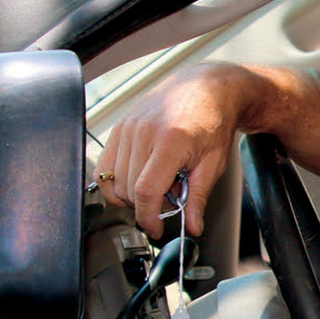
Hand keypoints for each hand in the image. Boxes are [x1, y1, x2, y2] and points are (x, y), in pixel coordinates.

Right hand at [96, 64, 247, 238]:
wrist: (205, 89)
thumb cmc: (212, 122)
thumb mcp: (214, 163)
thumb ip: (199, 197)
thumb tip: (192, 226)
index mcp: (170, 141)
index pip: (146, 191)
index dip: (148, 217)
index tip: (156, 229)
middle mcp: (143, 133)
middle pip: (128, 190)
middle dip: (147, 206)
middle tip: (171, 200)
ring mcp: (127, 128)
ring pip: (114, 182)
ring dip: (133, 194)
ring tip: (160, 183)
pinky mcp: (118, 128)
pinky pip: (105, 168)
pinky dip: (118, 181)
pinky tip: (141, 177)